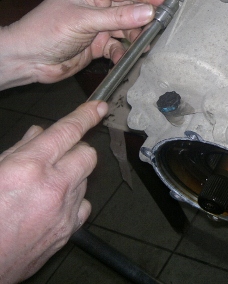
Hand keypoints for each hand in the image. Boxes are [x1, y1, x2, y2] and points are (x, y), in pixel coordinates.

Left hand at [0, 0, 168, 88]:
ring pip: (127, 29)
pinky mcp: (98, 46)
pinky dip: (124, 53)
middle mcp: (97, 7)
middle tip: (163, 24)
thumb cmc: (46, 30)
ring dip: (136, 38)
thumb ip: (118, 18)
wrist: (26, 60)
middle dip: (145, 17)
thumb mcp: (84, 21)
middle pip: (129, 9)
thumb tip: (148, 13)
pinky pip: (118, 48)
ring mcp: (98, 27)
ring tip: (146, 45)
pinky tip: (126, 58)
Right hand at [0, 101, 106, 282]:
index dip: (87, 115)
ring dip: (71, 177)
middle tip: (57, 156)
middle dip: (75, 150)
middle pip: (87, 154)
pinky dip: (72, 202)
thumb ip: (17, 151)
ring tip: (42, 188)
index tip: (99, 107)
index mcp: (29, 168)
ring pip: (85, 179)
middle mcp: (52, 187)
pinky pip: (83, 205)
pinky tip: (52, 206)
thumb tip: (39, 134)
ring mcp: (64, 211)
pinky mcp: (68, 230)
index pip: (68, 131)